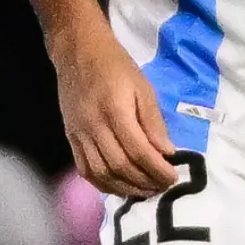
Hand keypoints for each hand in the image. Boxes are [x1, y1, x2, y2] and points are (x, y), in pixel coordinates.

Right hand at [53, 29, 178, 197]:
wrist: (79, 53)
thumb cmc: (116, 67)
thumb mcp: (143, 87)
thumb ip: (154, 122)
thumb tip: (167, 153)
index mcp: (115, 111)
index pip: (138, 151)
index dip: (157, 169)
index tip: (173, 178)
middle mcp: (94, 127)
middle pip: (119, 166)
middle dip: (144, 182)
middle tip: (163, 187)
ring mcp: (79, 136)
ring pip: (101, 174)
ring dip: (126, 188)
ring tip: (146, 191)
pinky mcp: (71, 139)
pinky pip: (86, 171)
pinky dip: (104, 185)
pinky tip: (121, 187)